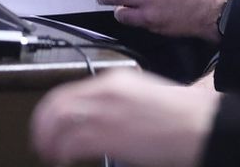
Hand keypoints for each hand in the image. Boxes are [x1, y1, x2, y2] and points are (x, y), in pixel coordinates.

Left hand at [30, 70, 218, 166]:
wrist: (199, 125)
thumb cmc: (183, 116)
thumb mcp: (148, 96)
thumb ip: (124, 101)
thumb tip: (112, 113)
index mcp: (116, 81)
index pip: (69, 91)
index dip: (53, 109)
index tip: (50, 121)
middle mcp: (105, 92)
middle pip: (57, 104)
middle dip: (43, 124)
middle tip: (40, 140)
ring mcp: (105, 113)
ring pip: (58, 122)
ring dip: (47, 139)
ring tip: (47, 152)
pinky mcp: (108, 135)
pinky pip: (71, 143)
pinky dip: (61, 152)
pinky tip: (63, 160)